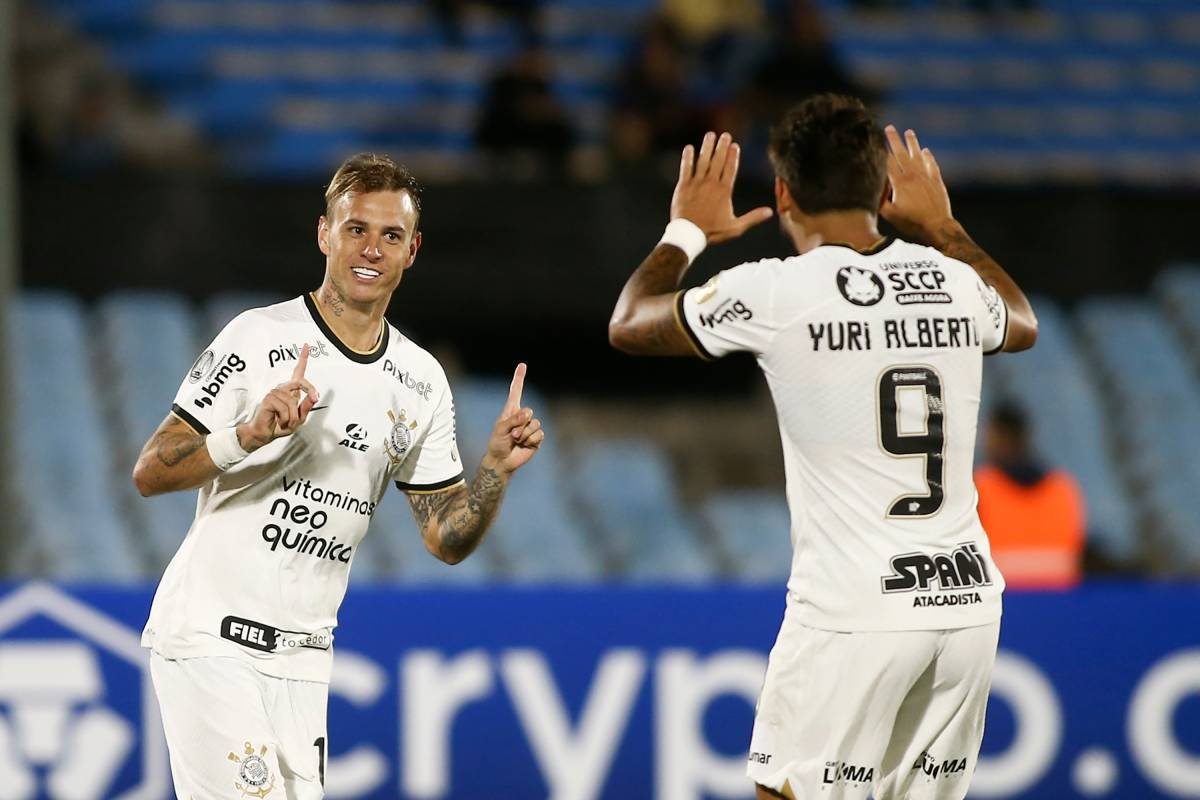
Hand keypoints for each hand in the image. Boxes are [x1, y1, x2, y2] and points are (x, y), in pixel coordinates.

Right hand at [239, 344, 318, 450]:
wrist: (265, 434)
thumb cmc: (281, 425)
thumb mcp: (299, 418)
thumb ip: (306, 406)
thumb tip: (315, 395)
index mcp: (291, 391)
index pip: (298, 372)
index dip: (303, 358)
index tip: (307, 345)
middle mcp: (282, 388)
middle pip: (300, 382)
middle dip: (310, 390)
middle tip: (314, 398)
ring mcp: (274, 392)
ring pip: (293, 401)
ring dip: (293, 417)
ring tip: (286, 422)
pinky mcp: (268, 399)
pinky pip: (285, 408)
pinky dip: (285, 418)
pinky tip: (278, 420)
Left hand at [483, 363, 542, 474]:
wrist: (502, 461)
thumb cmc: (497, 443)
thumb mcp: (500, 429)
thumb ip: (513, 420)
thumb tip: (528, 414)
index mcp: (511, 410)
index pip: (516, 391)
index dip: (519, 378)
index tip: (522, 365)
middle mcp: (522, 417)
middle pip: (529, 411)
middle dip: (520, 423)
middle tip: (511, 434)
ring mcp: (530, 427)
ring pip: (535, 424)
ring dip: (524, 434)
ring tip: (516, 440)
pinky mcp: (536, 438)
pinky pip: (538, 434)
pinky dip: (530, 440)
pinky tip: (524, 445)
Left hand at [670, 131, 772, 244]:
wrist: (689, 235)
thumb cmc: (713, 232)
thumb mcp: (736, 227)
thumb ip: (753, 217)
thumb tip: (770, 212)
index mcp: (724, 191)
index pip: (731, 169)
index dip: (733, 156)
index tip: (735, 145)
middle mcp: (711, 184)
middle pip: (718, 161)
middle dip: (722, 147)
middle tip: (725, 135)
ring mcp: (696, 183)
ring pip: (703, 161)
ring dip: (707, 147)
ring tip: (710, 135)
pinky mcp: (683, 186)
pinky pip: (686, 168)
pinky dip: (688, 158)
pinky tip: (689, 148)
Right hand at [880, 126, 954, 243]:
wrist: (937, 226)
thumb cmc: (912, 223)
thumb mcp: (890, 215)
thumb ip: (880, 201)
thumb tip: (872, 190)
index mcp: (900, 183)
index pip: (888, 162)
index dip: (882, 150)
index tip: (876, 140)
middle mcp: (913, 176)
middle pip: (902, 154)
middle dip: (894, 140)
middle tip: (889, 128)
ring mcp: (927, 177)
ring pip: (918, 155)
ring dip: (912, 143)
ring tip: (909, 132)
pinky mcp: (937, 181)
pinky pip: (932, 164)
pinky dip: (928, 156)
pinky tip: (925, 150)